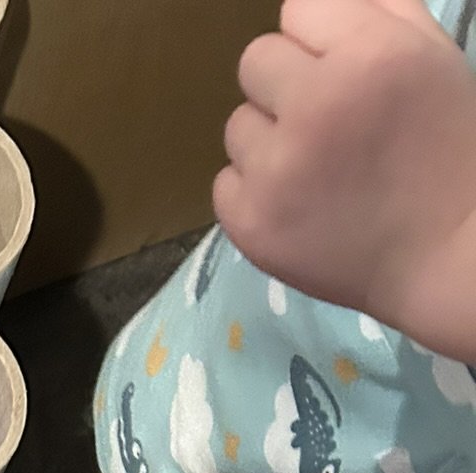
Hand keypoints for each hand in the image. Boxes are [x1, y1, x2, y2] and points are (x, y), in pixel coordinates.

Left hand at [214, 0, 475, 358]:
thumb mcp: (430, 59)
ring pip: (237, 124)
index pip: (298, 9)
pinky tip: (297, 205)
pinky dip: (255, 193)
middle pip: (256, 60)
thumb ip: (381, 10)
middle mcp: (316, 103)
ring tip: (315, 168)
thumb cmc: (442, 150)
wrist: (441, 254)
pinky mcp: (251, 221)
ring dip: (269, 140)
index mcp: (369, 53)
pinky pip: (225, 183)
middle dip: (287, 84)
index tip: (343, 73)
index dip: (320, 41)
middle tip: (326, 123)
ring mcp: (277, 168)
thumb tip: (316, 4)